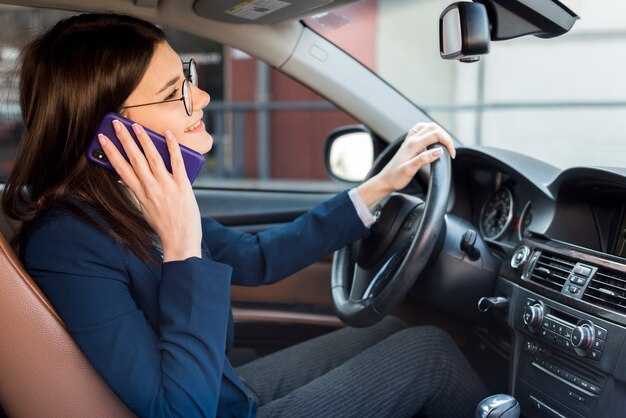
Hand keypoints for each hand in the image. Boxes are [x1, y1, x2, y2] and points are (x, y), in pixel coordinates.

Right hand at [98, 120, 201, 261]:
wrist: (180, 240)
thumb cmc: (164, 226)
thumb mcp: (145, 210)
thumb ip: (137, 193)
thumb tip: (125, 179)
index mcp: (140, 194)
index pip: (120, 168)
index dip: (110, 152)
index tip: (102, 138)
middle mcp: (151, 187)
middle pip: (134, 159)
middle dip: (124, 139)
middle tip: (117, 123)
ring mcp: (167, 185)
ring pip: (152, 157)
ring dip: (144, 139)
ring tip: (137, 126)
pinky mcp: (182, 185)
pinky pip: (177, 162)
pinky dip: (172, 147)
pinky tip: (167, 135)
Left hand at [356, 122, 454, 207]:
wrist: (384, 180)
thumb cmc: (396, 178)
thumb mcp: (409, 170)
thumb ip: (424, 159)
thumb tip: (439, 151)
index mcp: (413, 144)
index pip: (436, 134)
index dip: (448, 143)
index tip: (452, 155)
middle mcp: (411, 139)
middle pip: (434, 127)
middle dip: (446, 136)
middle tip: (450, 150)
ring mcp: (409, 140)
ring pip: (428, 126)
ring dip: (439, 132)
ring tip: (444, 144)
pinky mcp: (408, 143)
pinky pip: (421, 130)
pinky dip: (430, 132)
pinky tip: (432, 140)